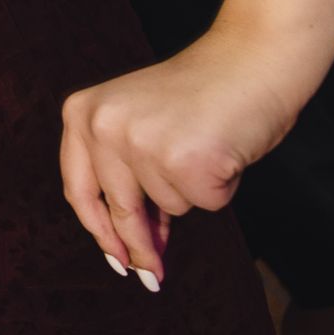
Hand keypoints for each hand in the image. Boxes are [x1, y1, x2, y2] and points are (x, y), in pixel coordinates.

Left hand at [60, 36, 300, 286]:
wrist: (254, 57)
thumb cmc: (204, 95)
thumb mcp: (144, 126)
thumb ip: (128, 176)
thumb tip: (134, 253)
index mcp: (83, 112)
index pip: (79, 188)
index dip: (98, 230)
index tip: (115, 261)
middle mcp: (103, 125)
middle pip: (119, 211)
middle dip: (140, 246)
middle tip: (155, 276)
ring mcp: (142, 142)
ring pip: (170, 207)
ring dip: (195, 190)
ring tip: (208, 145)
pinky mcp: (185, 160)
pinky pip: (206, 203)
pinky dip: (223, 186)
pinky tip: (227, 149)